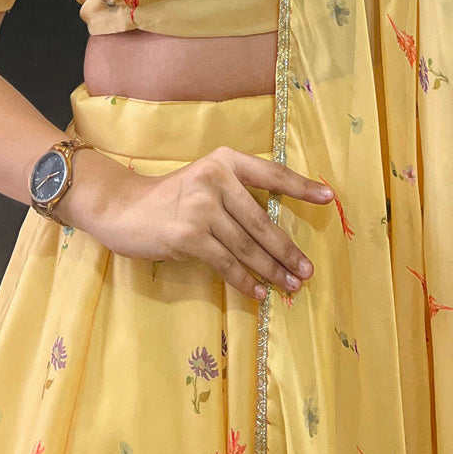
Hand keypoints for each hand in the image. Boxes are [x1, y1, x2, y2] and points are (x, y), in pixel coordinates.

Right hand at [95, 145, 333, 300]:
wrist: (123, 208)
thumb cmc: (171, 197)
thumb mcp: (205, 181)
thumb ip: (236, 195)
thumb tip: (276, 231)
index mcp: (224, 160)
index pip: (271, 173)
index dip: (302, 187)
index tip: (329, 198)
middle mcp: (215, 179)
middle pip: (263, 221)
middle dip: (288, 250)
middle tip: (307, 271)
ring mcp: (201, 207)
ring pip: (248, 247)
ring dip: (272, 271)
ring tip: (290, 286)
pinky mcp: (188, 237)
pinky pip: (226, 264)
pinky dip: (245, 281)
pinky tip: (258, 293)